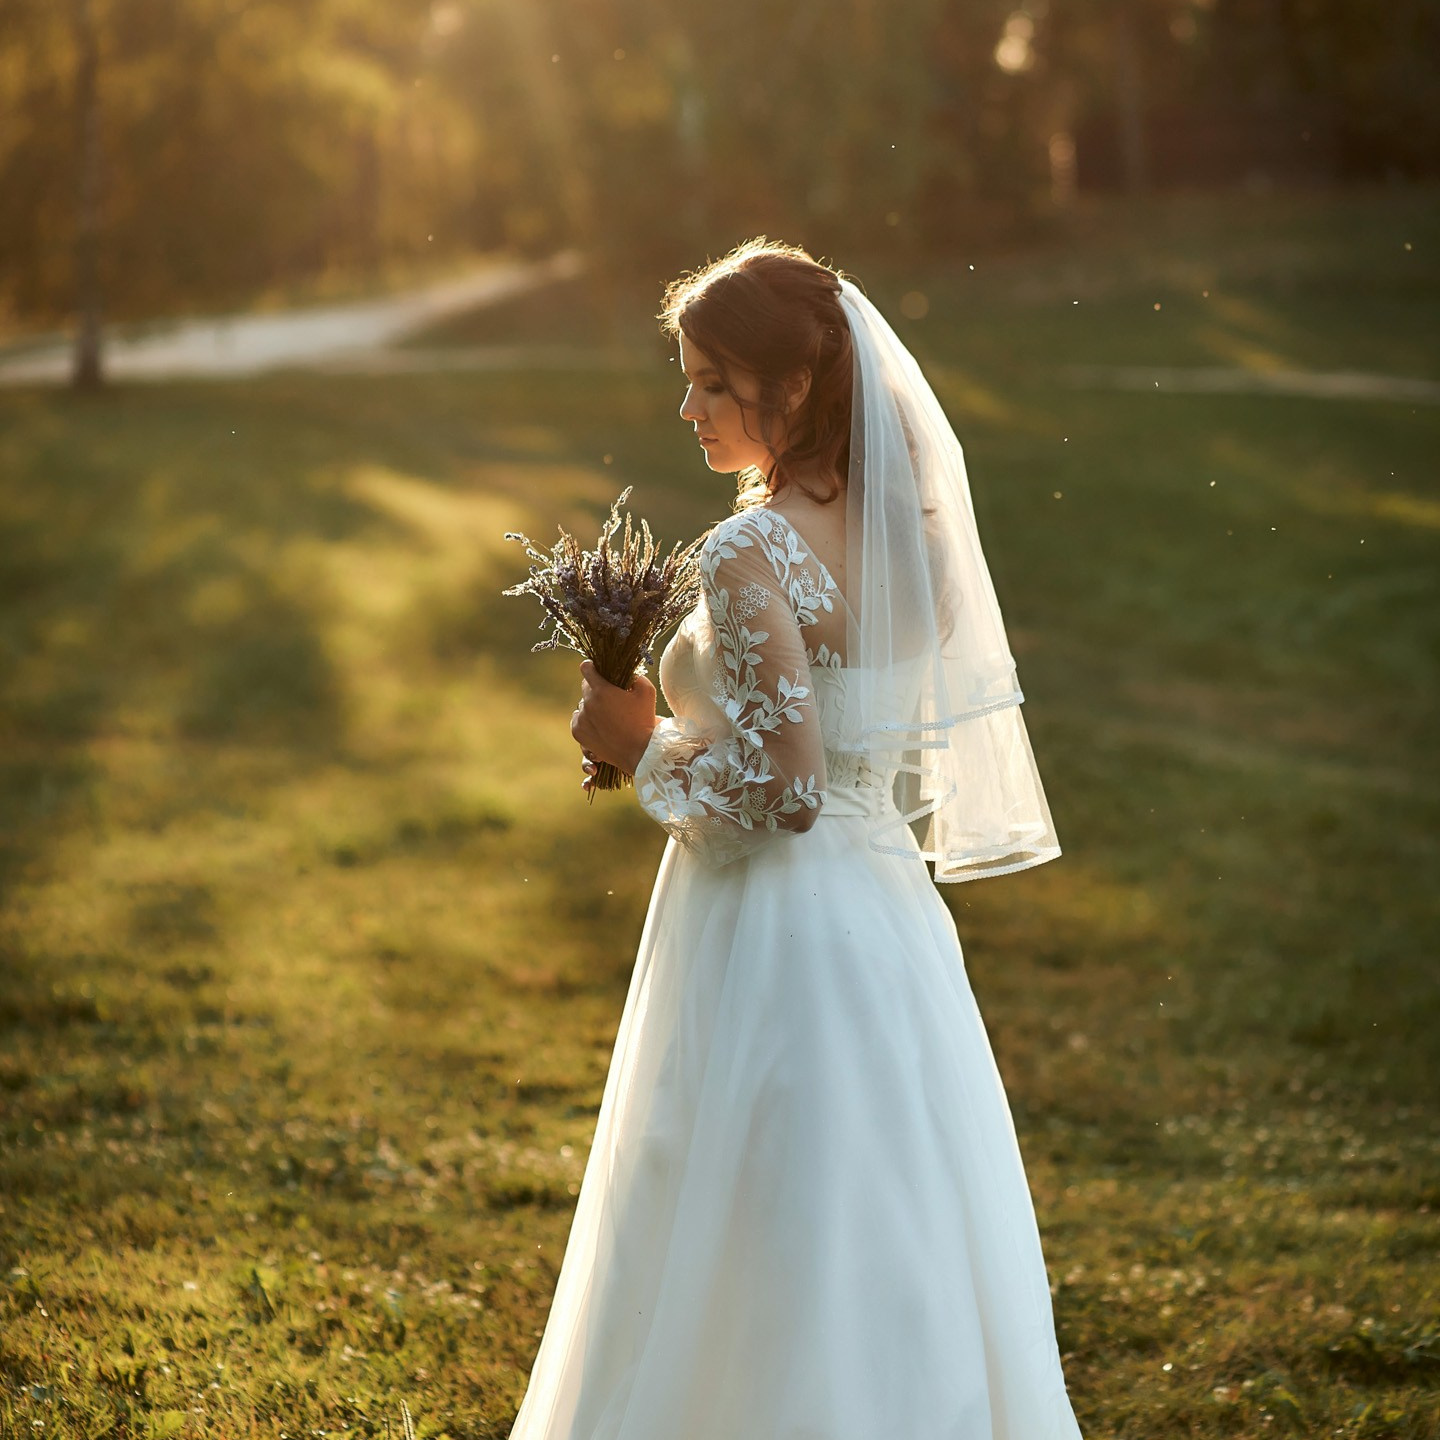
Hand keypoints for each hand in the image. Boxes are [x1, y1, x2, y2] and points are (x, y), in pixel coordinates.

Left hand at [570, 661, 657, 776]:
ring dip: (592, 706)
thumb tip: (626, 674)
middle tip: (610, 698)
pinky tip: (600, 725)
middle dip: (596, 689)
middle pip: (585, 687)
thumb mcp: (646, 691)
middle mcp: (587, 703)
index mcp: (601, 690)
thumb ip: (634, 676)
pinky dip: (586, 720)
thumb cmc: (644, 720)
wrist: (639, 751)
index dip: (592, 666)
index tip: (597, 669)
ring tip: (607, 715)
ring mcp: (581, 719)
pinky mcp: (577, 733)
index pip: (586, 668)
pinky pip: (578, 719)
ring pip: (583, 705)